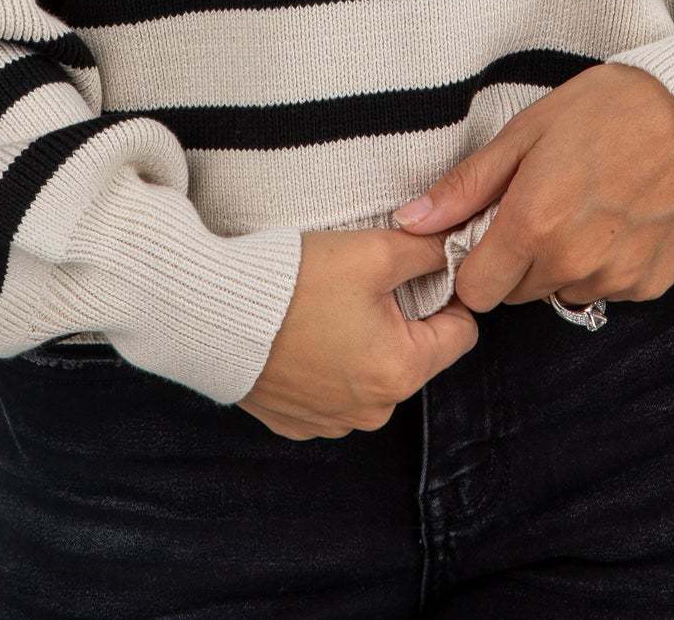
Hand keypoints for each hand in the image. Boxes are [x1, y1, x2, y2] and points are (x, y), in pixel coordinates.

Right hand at [237, 227, 478, 440]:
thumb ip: (428, 251)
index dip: (447, 295)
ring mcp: (332, 424)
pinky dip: (327, 365)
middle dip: (400, 320)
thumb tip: (458, 248)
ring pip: (373, 375)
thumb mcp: (374, 251)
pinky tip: (302, 334)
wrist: (213, 311)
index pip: (460, 333)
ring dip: (362, 344)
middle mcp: (373, 412)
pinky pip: (333, 392)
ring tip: (326, 307)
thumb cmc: (296, 282)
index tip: (419, 272)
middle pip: (414, 355)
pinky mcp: (297, 423)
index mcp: (401, 373)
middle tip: (361, 285)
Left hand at [394, 64, 673, 310]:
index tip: (487, 234)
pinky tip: (616, 219)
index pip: (477, 291)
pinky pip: (605, 289)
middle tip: (540, 205)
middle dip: (517, 259)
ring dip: (560, 262)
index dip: (474, 264)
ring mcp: (615, 277)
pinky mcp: (649, 283)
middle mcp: (573, 262)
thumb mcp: (525, 132)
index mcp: (534, 223)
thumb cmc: (606, 110)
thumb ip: (467, 186)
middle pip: (517, 293)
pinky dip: (603, 264)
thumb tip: (411, 222)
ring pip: (561, 292)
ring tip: (583, 206)